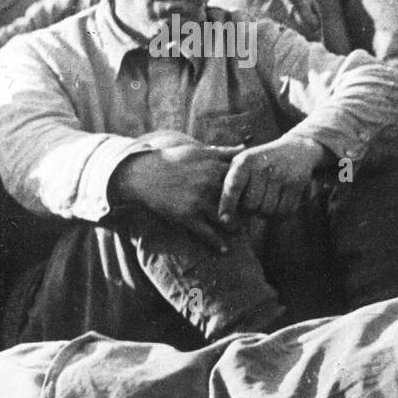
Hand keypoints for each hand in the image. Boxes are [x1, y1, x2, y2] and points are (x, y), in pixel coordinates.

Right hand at [111, 141, 240, 251]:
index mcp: (215, 167)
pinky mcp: (187, 217)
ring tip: (240, 231)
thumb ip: (223, 151)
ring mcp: (199, 201)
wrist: (141, 175)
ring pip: (227, 219)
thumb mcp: (198, 151)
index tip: (256, 195)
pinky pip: (208, 234)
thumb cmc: (172, 161)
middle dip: (247, 210)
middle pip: (239, 202)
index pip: (243, 181)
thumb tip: (244, 147)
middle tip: (253, 216)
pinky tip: (224, 249)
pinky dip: (218, 244)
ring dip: (236, 228)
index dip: (251, 190)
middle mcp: (209, 184)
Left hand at [218, 136, 326, 226]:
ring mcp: (281, 176)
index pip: (233, 187)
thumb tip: (225, 218)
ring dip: (266, 214)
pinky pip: (285, 211)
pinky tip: (280, 205)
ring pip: (268, 211)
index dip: (227, 205)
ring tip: (267, 203)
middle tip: (255, 205)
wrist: (298, 149)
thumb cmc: (263, 162)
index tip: (224, 221)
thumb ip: (231, 184)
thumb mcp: (244, 162)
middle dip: (251, 211)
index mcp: (245, 161)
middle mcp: (263, 168)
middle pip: (251, 205)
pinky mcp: (297, 184)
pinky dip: (281, 214)